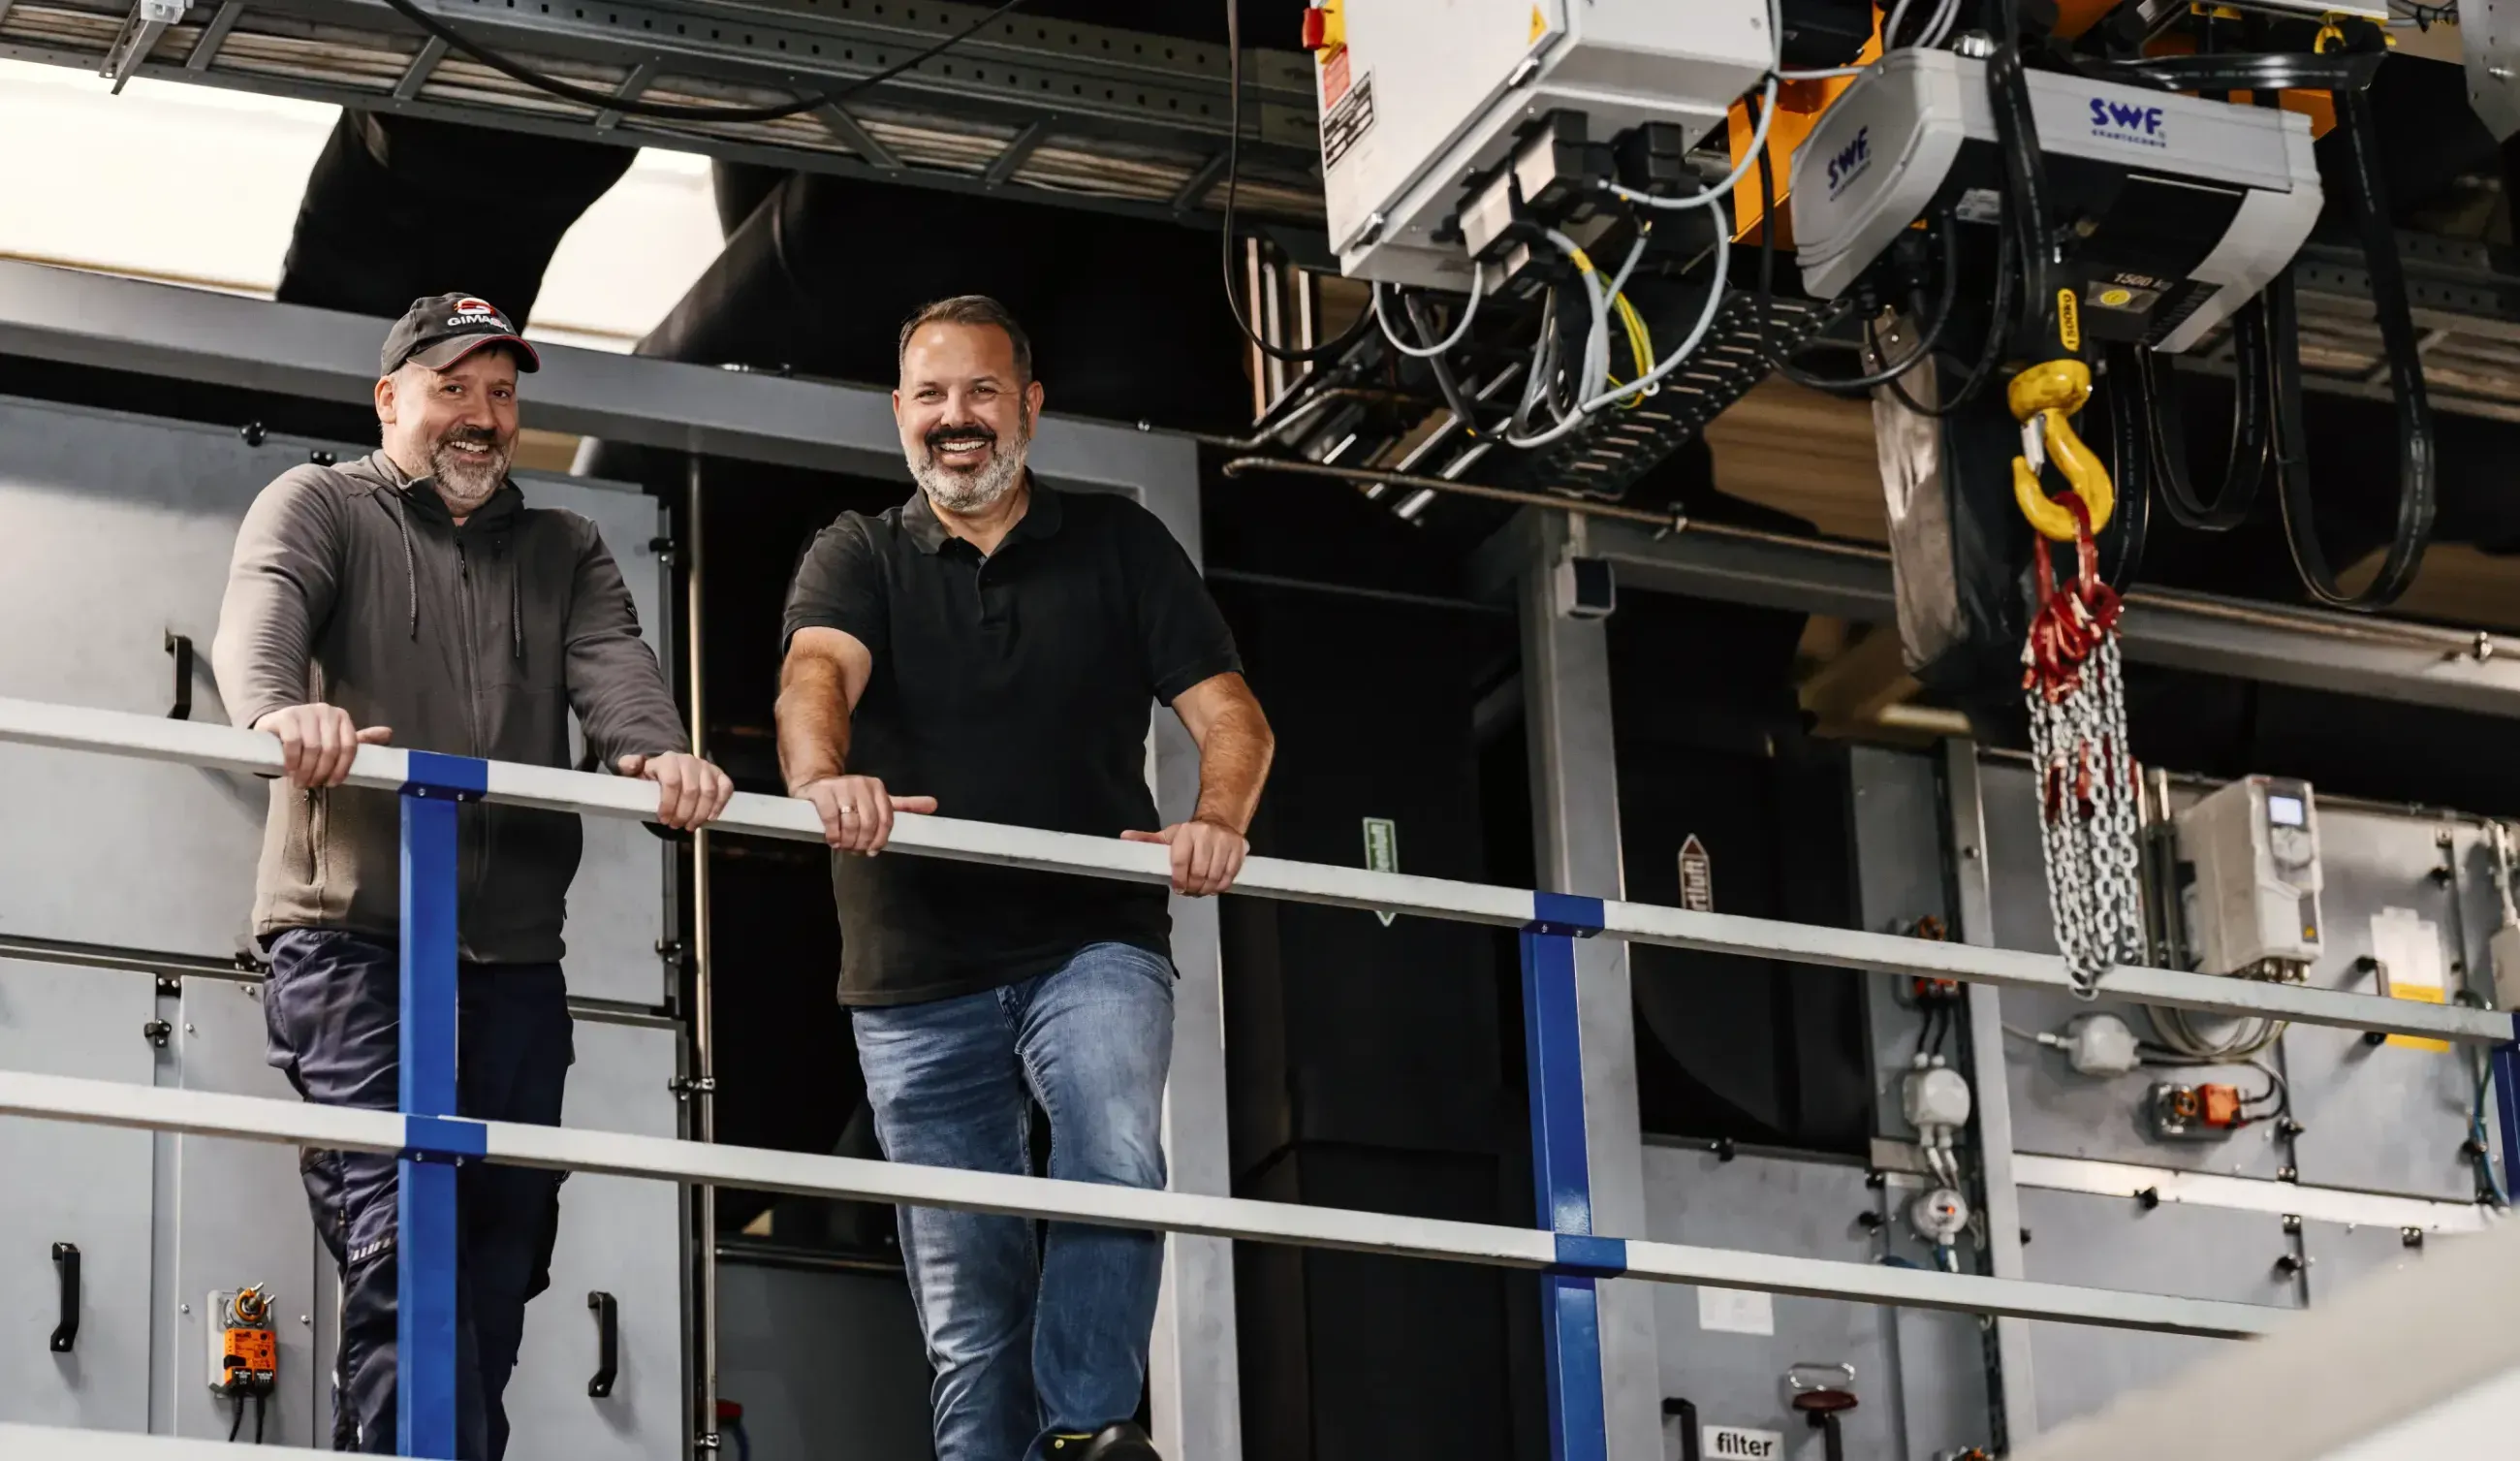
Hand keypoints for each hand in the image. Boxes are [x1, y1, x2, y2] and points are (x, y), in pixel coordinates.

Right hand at [252, 704, 391, 787]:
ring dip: (306, 770)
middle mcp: (326, 711)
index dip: (342, 768)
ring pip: (313, 748)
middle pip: (331, 749)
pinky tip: (290, 770)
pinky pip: (293, 743)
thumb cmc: (309, 736)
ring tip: (301, 781)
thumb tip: (389, 733)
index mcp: (342, 718)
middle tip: (313, 784)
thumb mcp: (335, 738)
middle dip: (322, 772)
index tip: (333, 783)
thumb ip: (359, 740)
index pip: (350, 747)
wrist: (275, 726)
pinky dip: (293, 761)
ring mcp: (305, 712)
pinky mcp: (286, 717)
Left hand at [617, 752, 733, 830]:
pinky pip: (725, 789)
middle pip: (691, 790)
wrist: (671, 766)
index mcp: (668, 760)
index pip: (671, 782)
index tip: (663, 819)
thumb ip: (629, 765)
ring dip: (700, 813)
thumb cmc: (654, 775)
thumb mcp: (636, 770)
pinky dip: (720, 805)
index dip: (668, 804)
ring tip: (691, 825)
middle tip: (676, 825)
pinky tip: (710, 817)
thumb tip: (631, 764)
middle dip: (683, 813)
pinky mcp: (719, 774)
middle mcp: (689, 761)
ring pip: (709, 792)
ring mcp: (706, 767)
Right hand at [793, 775, 937, 853]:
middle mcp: (861, 784)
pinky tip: (833, 840)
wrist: (816, 782)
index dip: (880, 840)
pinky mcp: (822, 792)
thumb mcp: (878, 800)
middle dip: (862, 842)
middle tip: (855, 850)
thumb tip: (934, 804)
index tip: (872, 851)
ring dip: (847, 841)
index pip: (886, 820)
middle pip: (869, 824)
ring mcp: (840, 787)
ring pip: (850, 823)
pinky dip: (833, 835)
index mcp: (877, 788)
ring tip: (844, 846)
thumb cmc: (851, 797)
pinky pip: (830, 819)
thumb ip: (904, 805)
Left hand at [1121, 816, 1247, 896]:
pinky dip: (1221, 886)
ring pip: (1215, 876)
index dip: (1178, 879)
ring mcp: (1225, 842)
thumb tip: (1124, 838)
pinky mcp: (1239, 850)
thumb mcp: (1170, 834)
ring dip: (1206, 890)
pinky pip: (1230, 876)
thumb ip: (1148, 839)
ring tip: (1200, 891)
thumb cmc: (1192, 832)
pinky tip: (1214, 888)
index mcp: (1187, 832)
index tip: (1177, 888)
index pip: (1181, 861)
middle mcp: (1207, 835)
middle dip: (1192, 888)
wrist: (1221, 819)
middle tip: (1189, 892)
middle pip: (1199, 872)